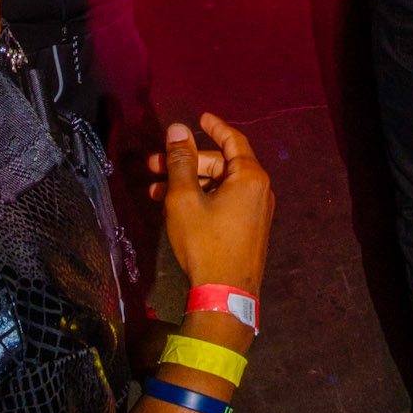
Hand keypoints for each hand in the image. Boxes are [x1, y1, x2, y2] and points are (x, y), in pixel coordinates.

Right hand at [149, 115, 272, 295]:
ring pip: (219, 186)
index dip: (215, 126)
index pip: (233, 140)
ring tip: (155, 191)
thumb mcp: (185, 199)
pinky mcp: (248, 229)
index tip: (200, 118)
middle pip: (221, 164)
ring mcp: (255, 212)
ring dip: (189, 184)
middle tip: (154, 164)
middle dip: (187, 162)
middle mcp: (258, 190)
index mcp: (250, 177)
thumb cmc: (205, 242)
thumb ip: (180, 161)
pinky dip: (202, 199)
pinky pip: (225, 202)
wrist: (225, 294)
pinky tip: (174, 208)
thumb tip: (177, 128)